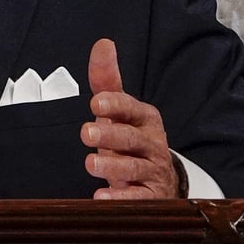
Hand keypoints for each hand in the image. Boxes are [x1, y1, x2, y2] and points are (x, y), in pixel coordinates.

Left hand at [80, 39, 181, 199]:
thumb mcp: (119, 111)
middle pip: (131, 138)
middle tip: (86, 132)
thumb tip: (103, 44)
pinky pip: (139, 198)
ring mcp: (153, 171)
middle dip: (110, 135)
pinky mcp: (151, 197)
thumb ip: (107, 81)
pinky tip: (103, 198)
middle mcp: (152, 143)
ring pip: (135, 168)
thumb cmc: (130, 139)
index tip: (96, 102)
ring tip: (90, 164)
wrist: (158, 180)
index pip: (130, 108)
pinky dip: (122, 199)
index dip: (115, 105)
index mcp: (144, 118)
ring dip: (112, 167)